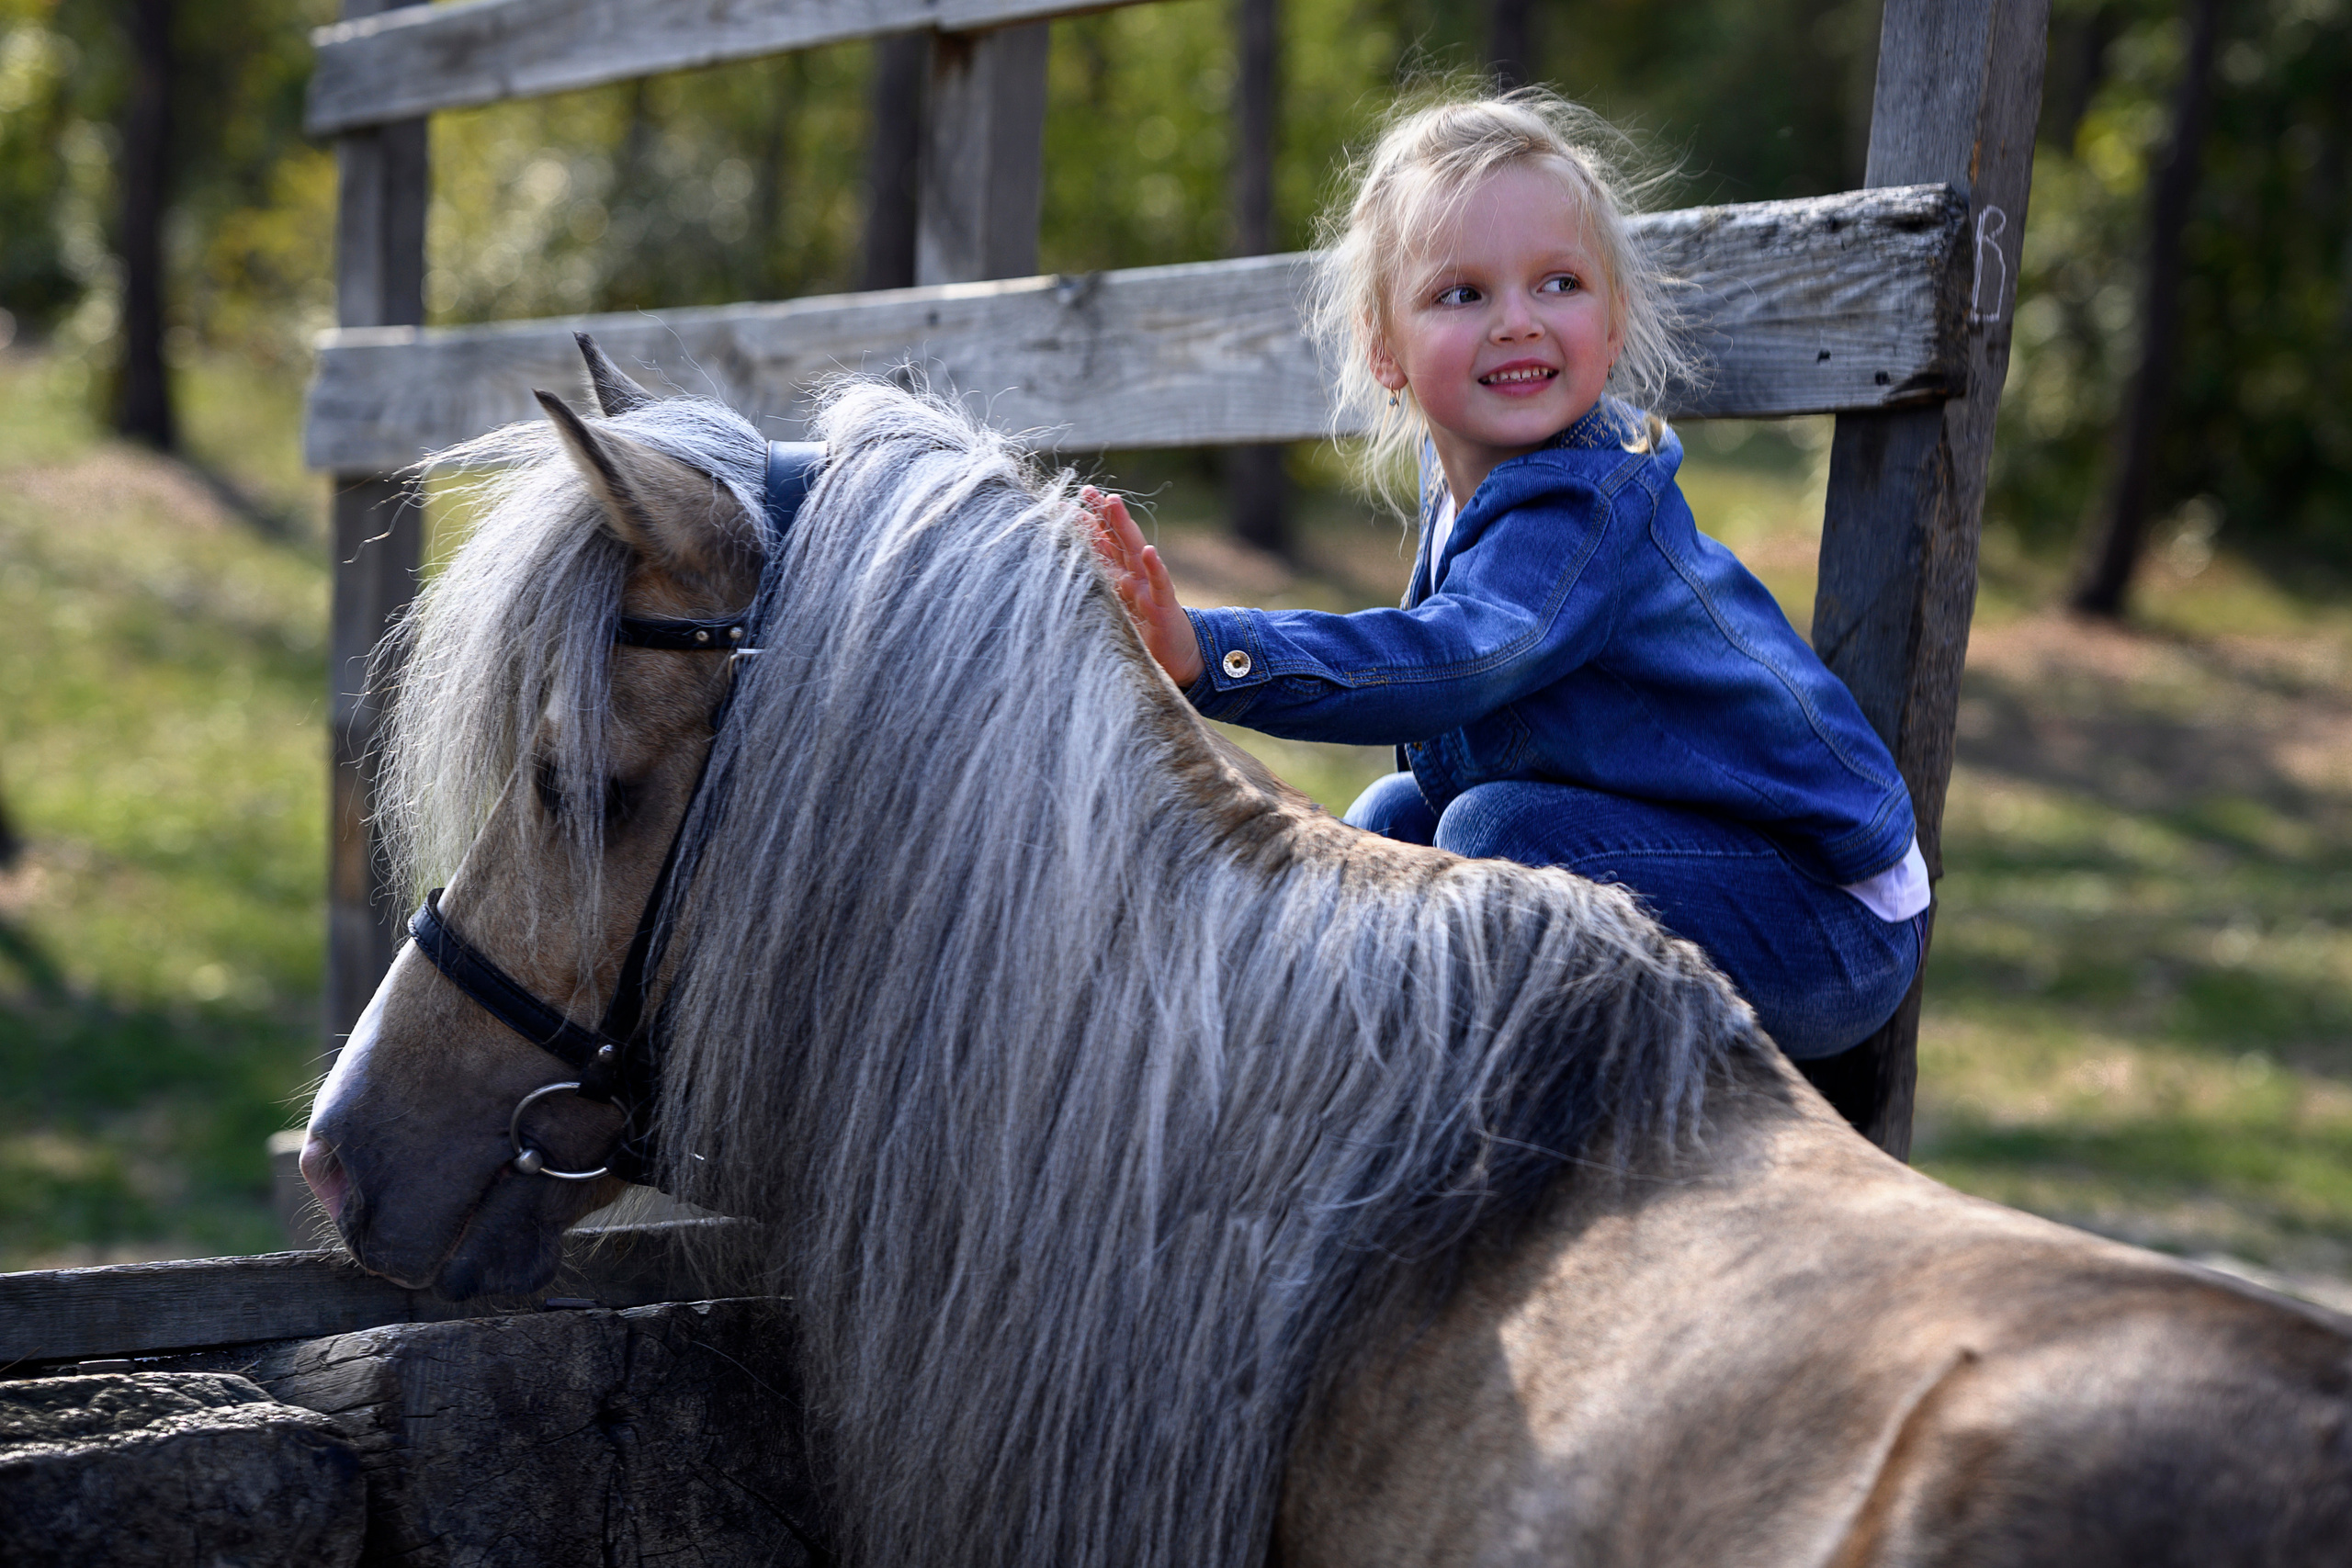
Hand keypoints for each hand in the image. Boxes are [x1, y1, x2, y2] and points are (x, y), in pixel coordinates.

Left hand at [1082, 487, 1204, 687]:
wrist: (1180, 658)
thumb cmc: (1145, 634)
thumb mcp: (1116, 611)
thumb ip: (1098, 593)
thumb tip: (1063, 578)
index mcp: (1119, 577)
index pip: (1100, 544)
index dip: (1085, 523)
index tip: (1063, 503)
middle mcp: (1133, 576)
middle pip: (1115, 538)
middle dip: (1102, 513)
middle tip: (1087, 490)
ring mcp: (1148, 588)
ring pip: (1134, 551)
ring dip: (1124, 526)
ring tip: (1114, 504)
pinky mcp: (1163, 605)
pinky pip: (1159, 583)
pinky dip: (1154, 567)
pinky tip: (1148, 551)